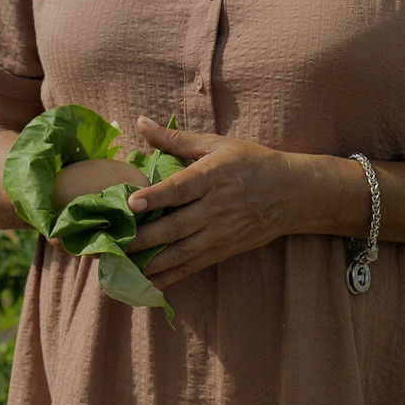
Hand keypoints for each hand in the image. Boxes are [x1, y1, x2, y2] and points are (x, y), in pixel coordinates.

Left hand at [122, 116, 308, 287]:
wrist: (292, 194)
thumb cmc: (251, 162)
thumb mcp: (216, 144)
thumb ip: (175, 139)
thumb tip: (140, 122)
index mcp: (212, 177)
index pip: (179, 188)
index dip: (155, 196)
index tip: (131, 203)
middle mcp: (215, 208)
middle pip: (174, 226)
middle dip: (142, 238)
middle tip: (112, 243)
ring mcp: (220, 233)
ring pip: (180, 253)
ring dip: (150, 262)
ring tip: (122, 267)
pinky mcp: (223, 251)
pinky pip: (192, 267)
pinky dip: (169, 276)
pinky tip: (147, 282)